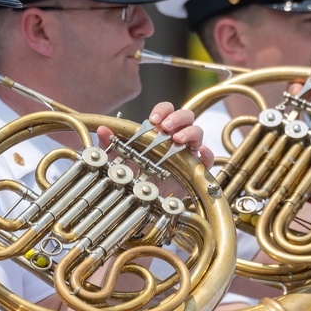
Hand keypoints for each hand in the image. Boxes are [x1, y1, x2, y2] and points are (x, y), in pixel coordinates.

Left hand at [95, 102, 213, 168]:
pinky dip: (207, 154)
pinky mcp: (197, 169)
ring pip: (198, 132)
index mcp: (161, 130)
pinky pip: (208, 159)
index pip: (167, 111)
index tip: (153, 119)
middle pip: (186, 116)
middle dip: (176, 118)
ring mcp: (189, 152)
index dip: (162, 110)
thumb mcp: (120, 159)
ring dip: (189, 132)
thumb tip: (102, 131)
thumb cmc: (137, 175)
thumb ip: (111, 144)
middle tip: (165, 128)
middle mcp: (177, 137)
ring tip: (177, 140)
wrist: (148, 200)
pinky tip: (201, 152)